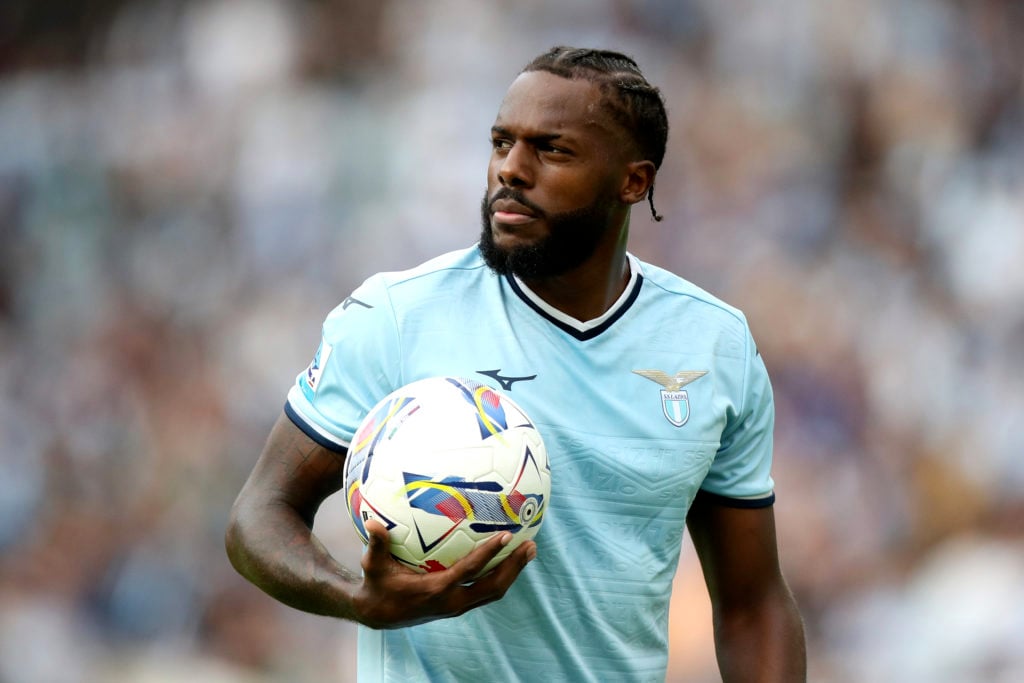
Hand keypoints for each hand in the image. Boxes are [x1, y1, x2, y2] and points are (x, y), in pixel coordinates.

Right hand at [352, 520, 536, 628]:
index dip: (488, 554)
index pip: (469, 571)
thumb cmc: (377, 584)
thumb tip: (373, 523)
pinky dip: (500, 575)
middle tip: (531, 546)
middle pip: (492, 587)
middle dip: (514, 567)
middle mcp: (452, 602)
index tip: (506, 536)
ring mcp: (458, 606)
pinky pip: (486, 591)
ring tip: (529, 550)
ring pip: (493, 591)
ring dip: (512, 572)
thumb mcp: (373, 565)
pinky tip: (508, 558)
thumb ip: (376, 544)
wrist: (379, 614)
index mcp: (436, 591)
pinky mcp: (459, 605)